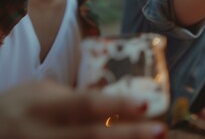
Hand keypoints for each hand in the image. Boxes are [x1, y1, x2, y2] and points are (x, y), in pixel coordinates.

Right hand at [0, 80, 165, 138]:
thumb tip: (120, 101)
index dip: (117, 105)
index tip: (147, 105)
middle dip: (129, 136)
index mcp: (41, 107)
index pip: (84, 105)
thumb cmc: (20, 108)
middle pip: (91, 137)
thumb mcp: (40, 94)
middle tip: (161, 131)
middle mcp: (40, 136)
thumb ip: (74, 98)